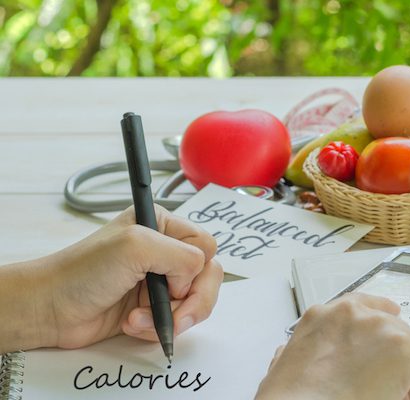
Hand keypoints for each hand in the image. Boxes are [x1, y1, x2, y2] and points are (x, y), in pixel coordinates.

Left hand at [0, 205, 222, 351]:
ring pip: (196, 302)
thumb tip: (195, 276)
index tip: (169, 280)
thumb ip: (180, 254)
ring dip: (170, 317)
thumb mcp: (136, 246)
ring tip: (138, 319)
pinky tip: (132, 323)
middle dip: (192, 301)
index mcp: (163, 225)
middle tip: (174, 316)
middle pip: (208, 276)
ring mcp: (160, 279)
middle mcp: (164, 250)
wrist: (50, 309)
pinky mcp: (153, 306)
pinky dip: (158, 327)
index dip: (193, 268)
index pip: (206, 246)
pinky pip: (177, 320)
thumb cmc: (83, 272)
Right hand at [255, 293, 409, 399]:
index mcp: (324, 315)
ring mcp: (383, 329)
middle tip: (378, 380)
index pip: (362, 303)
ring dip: (401, 371)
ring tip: (379, 392)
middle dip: (390, 353)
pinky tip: (388, 398)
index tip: (391, 313)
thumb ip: (299, 348)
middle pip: (393, 326)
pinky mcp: (404, 351)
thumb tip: (289, 352)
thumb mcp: (284, 363)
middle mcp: (356, 315)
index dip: (380, 312)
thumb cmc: (293, 396)